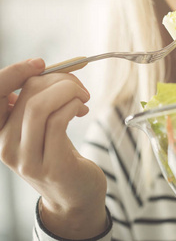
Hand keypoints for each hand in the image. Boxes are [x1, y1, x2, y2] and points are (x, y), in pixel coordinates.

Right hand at [0, 59, 107, 238]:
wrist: (75, 196)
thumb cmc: (61, 156)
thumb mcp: (41, 129)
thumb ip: (36, 104)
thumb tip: (44, 70)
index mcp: (0, 132)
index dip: (14, 72)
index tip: (40, 63)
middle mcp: (6, 146)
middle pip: (26, 95)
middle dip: (58, 80)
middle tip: (78, 86)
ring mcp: (27, 159)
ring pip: (39, 106)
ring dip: (68, 91)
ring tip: (83, 97)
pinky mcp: (51, 166)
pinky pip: (58, 121)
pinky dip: (72, 106)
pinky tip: (82, 108)